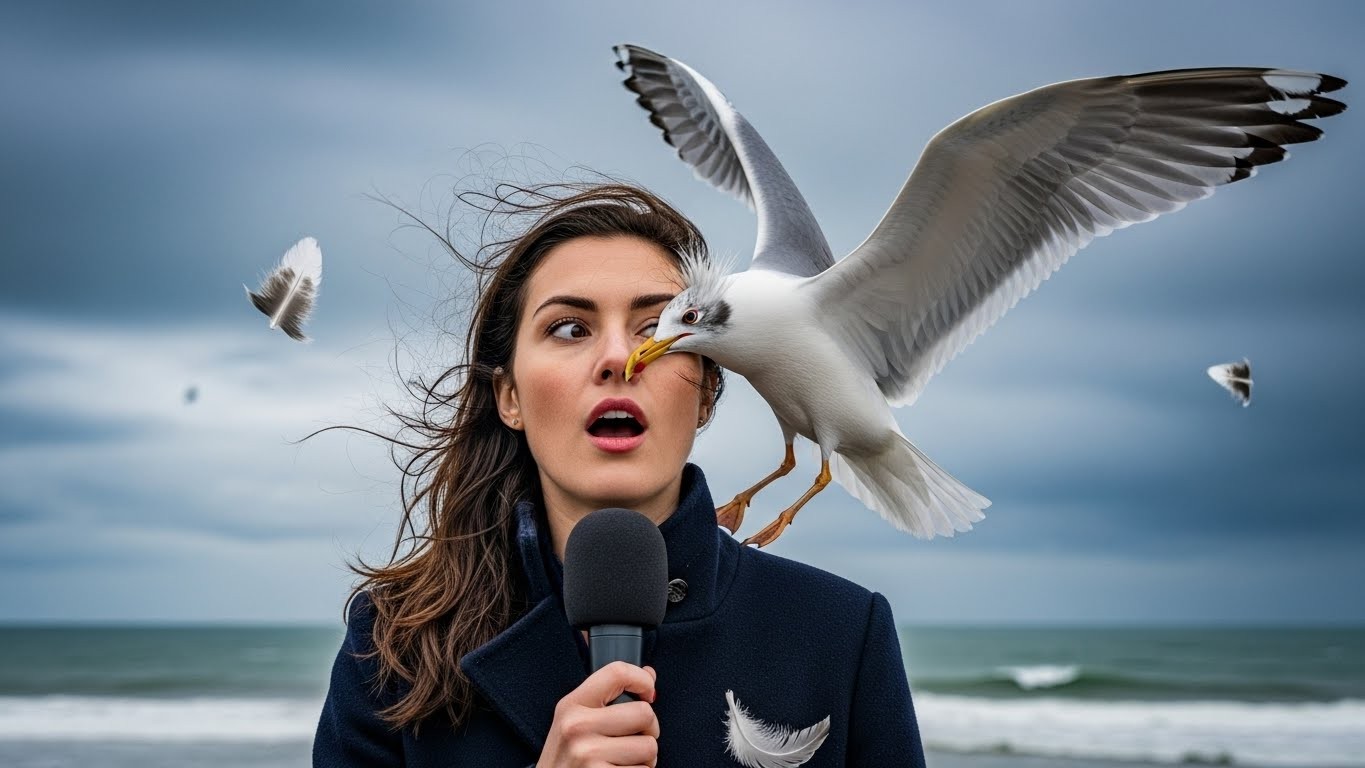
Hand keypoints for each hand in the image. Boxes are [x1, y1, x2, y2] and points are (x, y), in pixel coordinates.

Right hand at [537, 662, 658, 766]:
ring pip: (649, 747)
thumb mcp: (574, 723)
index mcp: (572, 705)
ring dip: (645, 759)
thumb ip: (609, 697)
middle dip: (648, 731)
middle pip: (644, 714)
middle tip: (633, 742)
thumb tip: (648, 674)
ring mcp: (588, 755)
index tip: (648, 693)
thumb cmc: (566, 761)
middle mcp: (577, 727)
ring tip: (624, 762)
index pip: (617, 673)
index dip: (642, 680)